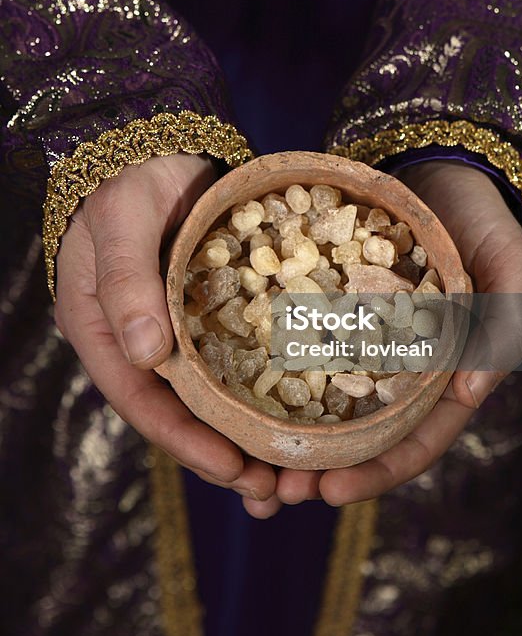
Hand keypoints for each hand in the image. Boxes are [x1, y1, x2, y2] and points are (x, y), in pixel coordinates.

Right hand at [54, 154, 276, 500]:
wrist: (159, 144)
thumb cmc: (129, 181)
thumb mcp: (122, 223)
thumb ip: (129, 282)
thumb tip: (148, 355)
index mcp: (104, 332)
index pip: (142, 402)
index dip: (185, 440)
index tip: (232, 468)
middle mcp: (140, 342)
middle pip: (181, 414)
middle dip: (224, 455)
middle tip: (274, 492)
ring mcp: (176, 330)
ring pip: (212, 397)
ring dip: (248, 436)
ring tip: (293, 477)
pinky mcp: (210, 313)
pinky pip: (237, 361)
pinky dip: (263, 391)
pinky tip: (302, 413)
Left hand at [245, 160, 521, 516]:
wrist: (441, 164)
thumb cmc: (486, 216)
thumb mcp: (511, 263)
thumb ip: (507, 322)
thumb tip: (471, 395)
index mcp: (447, 373)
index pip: (416, 440)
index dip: (377, 471)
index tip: (330, 491)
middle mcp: (401, 367)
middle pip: (362, 435)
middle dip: (322, 468)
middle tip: (274, 491)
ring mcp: (364, 339)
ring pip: (327, 402)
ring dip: (291, 435)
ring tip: (245, 458)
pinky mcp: (333, 309)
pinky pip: (303, 347)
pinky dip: (276, 374)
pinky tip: (236, 387)